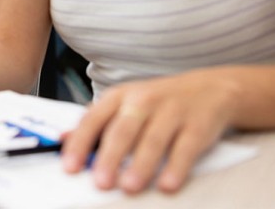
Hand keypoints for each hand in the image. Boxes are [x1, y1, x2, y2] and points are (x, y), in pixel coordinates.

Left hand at [60, 69, 238, 193]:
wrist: (211, 88)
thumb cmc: (158, 101)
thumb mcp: (124, 104)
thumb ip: (96, 123)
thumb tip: (64, 140)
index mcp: (119, 96)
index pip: (93, 120)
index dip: (80, 143)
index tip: (70, 167)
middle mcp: (142, 101)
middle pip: (122, 131)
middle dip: (110, 157)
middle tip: (100, 182)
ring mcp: (171, 112)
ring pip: (152, 140)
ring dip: (140, 165)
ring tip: (129, 187)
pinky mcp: (197, 125)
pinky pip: (185, 148)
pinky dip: (175, 168)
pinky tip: (167, 184)